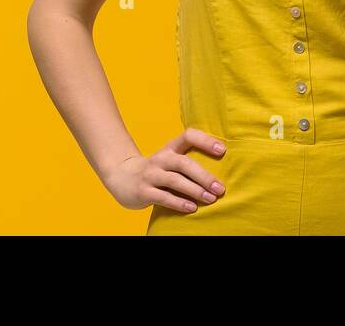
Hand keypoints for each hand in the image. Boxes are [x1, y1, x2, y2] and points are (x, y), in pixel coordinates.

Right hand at [100, 127, 226, 213]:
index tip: (223, 150)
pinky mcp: (143, 191)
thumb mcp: (170, 159)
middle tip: (220, 188)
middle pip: (184, 163)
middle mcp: (161, 158)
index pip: (188, 136)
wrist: (121, 177)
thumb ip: (189, 161)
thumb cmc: (157, 170)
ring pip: (175, 181)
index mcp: (170, 148)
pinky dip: (179, 203)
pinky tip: (192, 208)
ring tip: (211, 199)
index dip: (206, 141)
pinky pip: (163, 197)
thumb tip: (222, 172)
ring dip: (195, 190)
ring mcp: (151, 174)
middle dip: (204, 176)